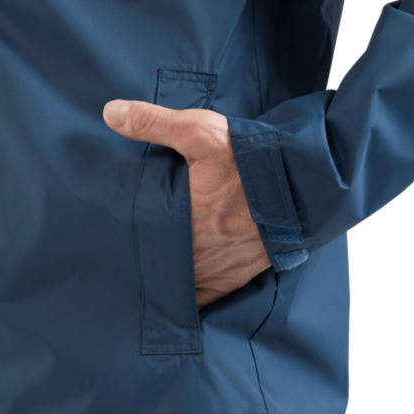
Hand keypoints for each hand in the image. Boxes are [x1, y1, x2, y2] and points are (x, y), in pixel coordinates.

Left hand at [103, 100, 270, 308]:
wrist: (305, 187)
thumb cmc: (253, 162)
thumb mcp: (202, 132)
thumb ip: (154, 123)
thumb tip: (111, 113)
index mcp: (177, 221)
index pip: (135, 240)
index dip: (120, 240)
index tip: (108, 237)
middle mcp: (191, 253)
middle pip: (152, 265)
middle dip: (139, 260)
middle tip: (122, 254)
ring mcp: (212, 271)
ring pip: (172, 286)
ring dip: (160, 280)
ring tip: (146, 271)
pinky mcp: (232, 280)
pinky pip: (201, 301)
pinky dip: (186, 300)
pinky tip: (173, 296)